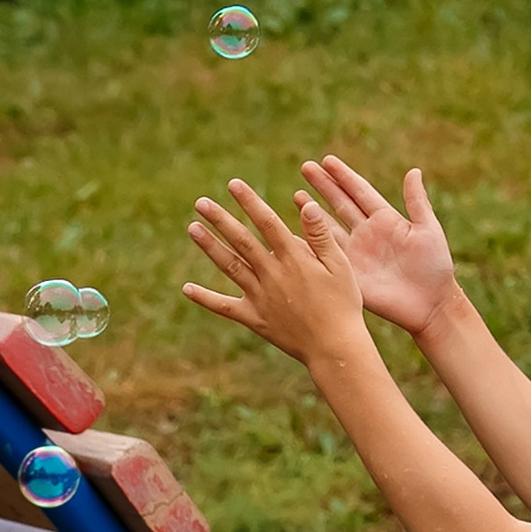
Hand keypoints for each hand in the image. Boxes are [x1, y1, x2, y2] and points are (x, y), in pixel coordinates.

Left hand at [184, 175, 370, 368]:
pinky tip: (186, 288)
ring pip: (230, 266)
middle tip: (201, 203)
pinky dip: (205, 298)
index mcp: (294, 258)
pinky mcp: (254, 318)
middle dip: (220, 219)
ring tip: (192, 228)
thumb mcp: (340, 265)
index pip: (267, 222)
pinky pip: (225, 307)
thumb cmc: (343, 304)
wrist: (334, 347)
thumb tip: (306, 204)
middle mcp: (272, 274)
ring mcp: (260, 296)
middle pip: (242, 241)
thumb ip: (320, 235)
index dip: (249, 202)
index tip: (233, 184)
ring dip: (210, 247)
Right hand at [301, 156, 456, 337]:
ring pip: (327, 228)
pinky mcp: (349, 274)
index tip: (327, 160)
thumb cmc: (435, 267)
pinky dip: (309, 246)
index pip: (359, 191)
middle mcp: (366, 234)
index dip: (343, 176)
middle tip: (305, 167)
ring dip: (311, 212)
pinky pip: (325, 257)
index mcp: (385, 219)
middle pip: (339, 204)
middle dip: (322, 186)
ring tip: (297, 195)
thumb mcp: (429, 230)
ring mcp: (355, 254)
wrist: (431, 304)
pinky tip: (293, 235)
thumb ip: (417, 202)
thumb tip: (414, 171)